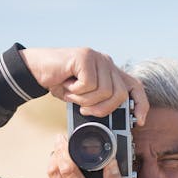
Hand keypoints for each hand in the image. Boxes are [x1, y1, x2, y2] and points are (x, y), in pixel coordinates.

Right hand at [20, 46, 147, 125]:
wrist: (36, 69)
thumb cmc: (60, 83)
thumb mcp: (83, 97)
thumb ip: (98, 103)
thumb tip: (112, 120)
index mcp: (110, 72)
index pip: (135, 87)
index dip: (141, 104)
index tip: (138, 121)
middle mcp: (107, 63)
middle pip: (120, 94)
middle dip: (102, 109)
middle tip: (85, 110)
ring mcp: (97, 58)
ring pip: (104, 91)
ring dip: (84, 100)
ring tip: (72, 93)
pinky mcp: (85, 56)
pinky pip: (88, 84)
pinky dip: (75, 91)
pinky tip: (67, 83)